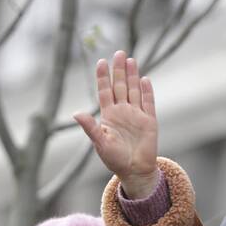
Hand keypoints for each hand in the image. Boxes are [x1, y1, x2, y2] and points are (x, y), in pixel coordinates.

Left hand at [74, 51, 158, 198]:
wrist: (134, 171)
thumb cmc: (115, 160)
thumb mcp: (100, 143)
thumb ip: (90, 128)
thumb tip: (76, 113)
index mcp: (109, 116)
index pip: (105, 92)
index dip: (103, 77)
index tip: (101, 62)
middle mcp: (122, 112)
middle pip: (120, 87)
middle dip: (119, 70)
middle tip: (119, 53)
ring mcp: (137, 115)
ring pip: (134, 90)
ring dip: (132, 76)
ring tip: (130, 60)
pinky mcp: (149, 121)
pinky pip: (148, 102)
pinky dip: (147, 91)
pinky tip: (144, 79)